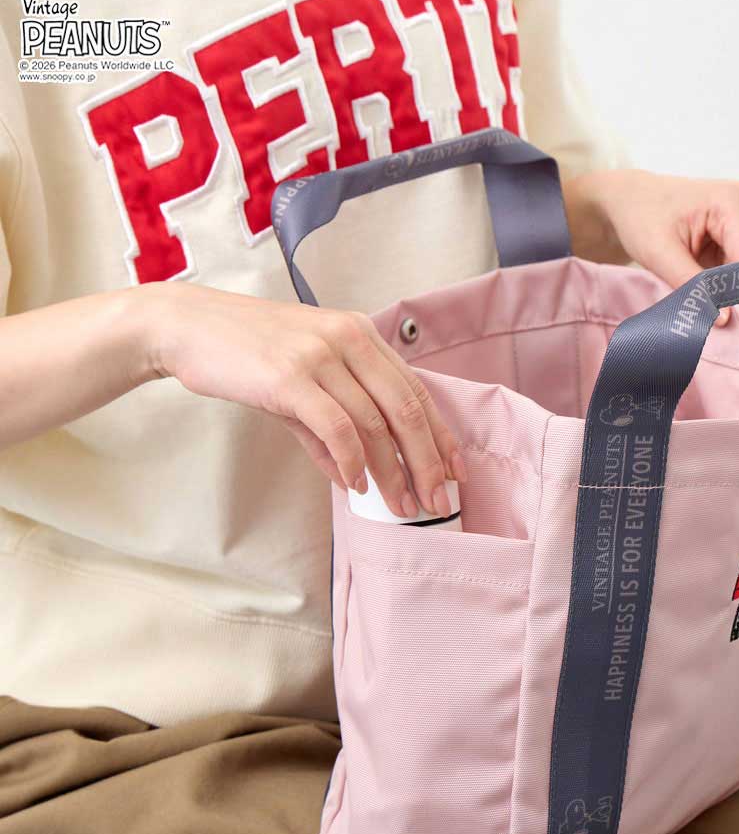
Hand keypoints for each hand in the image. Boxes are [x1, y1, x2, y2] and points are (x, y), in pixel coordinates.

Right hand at [142, 281, 465, 517]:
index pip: (415, 390)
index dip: (440, 434)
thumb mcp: (300, 382)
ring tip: (400, 506)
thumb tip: (353, 478)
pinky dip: (352, 461)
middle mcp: (349, 339)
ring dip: (392, 472)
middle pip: (406, 409)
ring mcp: (321, 355)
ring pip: (375, 423)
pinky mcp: (291, 376)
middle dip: (427, 462)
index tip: (455, 471)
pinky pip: (336, 427)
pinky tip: (356, 486)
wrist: (187, 327)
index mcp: (360, 335)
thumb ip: (329, 429)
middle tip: (436, 502)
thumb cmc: (246, 352)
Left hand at [564, 169, 738, 325]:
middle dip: (730, 291)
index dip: (736, 296)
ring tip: (694, 271)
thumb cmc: (643, 218)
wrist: (636, 199)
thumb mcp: (660, 255)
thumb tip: (727, 320)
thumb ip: (694, 287)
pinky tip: (704, 266)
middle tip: (694, 295)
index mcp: (737, 201)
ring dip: (728, 284)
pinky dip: (728, 276)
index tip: (711, 319)